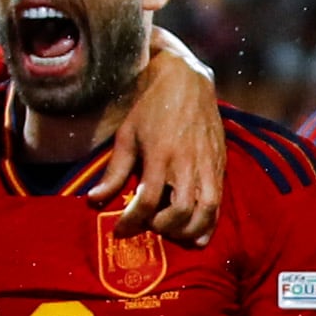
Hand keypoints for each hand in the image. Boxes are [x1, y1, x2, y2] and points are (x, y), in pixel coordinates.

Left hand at [92, 34, 223, 245]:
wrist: (187, 81)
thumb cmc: (151, 107)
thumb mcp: (127, 136)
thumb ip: (115, 171)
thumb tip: (95, 200)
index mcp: (160, 155)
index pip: (147, 201)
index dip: (132, 222)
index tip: (120, 230)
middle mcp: (187, 163)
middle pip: (180, 212)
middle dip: (162, 227)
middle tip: (150, 226)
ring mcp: (207, 166)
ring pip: (205, 212)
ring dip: (188, 230)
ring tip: (173, 233)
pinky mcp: (220, 166)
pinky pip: (220, 203)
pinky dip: (210, 224)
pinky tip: (197, 234)